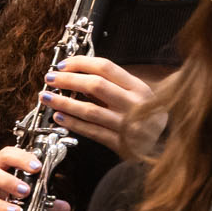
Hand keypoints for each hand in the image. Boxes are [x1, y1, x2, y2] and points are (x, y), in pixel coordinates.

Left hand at [38, 55, 159, 152]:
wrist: (164, 146)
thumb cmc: (146, 116)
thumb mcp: (138, 96)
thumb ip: (114, 85)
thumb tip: (77, 73)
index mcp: (139, 88)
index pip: (106, 67)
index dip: (80, 63)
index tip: (63, 65)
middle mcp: (134, 104)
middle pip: (96, 86)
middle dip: (68, 80)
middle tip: (50, 79)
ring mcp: (128, 125)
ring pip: (90, 110)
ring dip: (64, 103)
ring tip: (47, 98)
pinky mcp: (121, 144)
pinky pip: (92, 131)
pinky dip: (73, 123)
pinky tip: (59, 117)